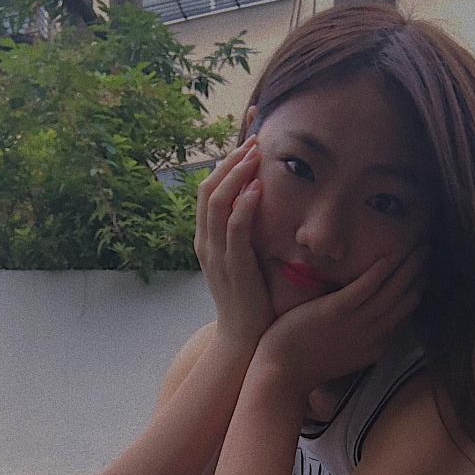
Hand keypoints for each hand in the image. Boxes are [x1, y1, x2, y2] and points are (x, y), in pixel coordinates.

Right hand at [194, 134, 276, 351]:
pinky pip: (234, 230)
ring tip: (255, 155)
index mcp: (207, 238)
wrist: (242, 338)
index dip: (225, 160)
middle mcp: (206, 242)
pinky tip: (258, 189)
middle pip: (208, 188)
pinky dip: (244, 206)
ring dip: (236, 175)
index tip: (246, 135)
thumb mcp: (247, 259)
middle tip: (254, 139)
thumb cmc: (251, 300)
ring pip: (217, 203)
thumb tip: (268, 205)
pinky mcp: (232, 267)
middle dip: (230, 160)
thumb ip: (250, 234)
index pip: (209, 189)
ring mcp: (216, 254)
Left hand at [254, 244, 431, 391]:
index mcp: (374, 348)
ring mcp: (356, 324)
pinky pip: (367, 286)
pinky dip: (383, 269)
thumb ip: (357, 341)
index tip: (423, 276)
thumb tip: (364, 324)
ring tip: (423, 247)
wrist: (282, 375)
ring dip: (410, 267)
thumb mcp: (342, 357)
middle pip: (405, 302)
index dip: (416, 294)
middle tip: (430, 254)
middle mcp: (372, 336)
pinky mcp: (337, 312)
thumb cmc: (304, 365)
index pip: (403, 317)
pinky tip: (395, 253)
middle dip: (420, 276)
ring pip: (393, 291)